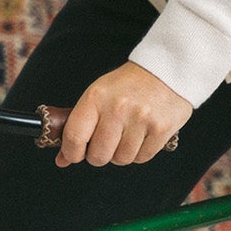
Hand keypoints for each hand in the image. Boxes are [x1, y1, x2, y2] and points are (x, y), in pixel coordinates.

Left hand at [57, 62, 190, 167]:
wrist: (167, 70)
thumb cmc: (129, 85)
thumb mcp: (99, 95)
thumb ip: (80, 125)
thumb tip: (62, 159)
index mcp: (96, 97)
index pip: (75, 136)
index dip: (72, 152)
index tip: (75, 154)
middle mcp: (117, 108)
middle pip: (98, 155)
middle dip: (100, 154)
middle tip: (106, 143)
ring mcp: (141, 119)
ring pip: (121, 159)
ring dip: (122, 153)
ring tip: (127, 134)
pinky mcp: (161, 129)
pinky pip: (142, 158)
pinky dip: (140, 152)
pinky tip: (142, 135)